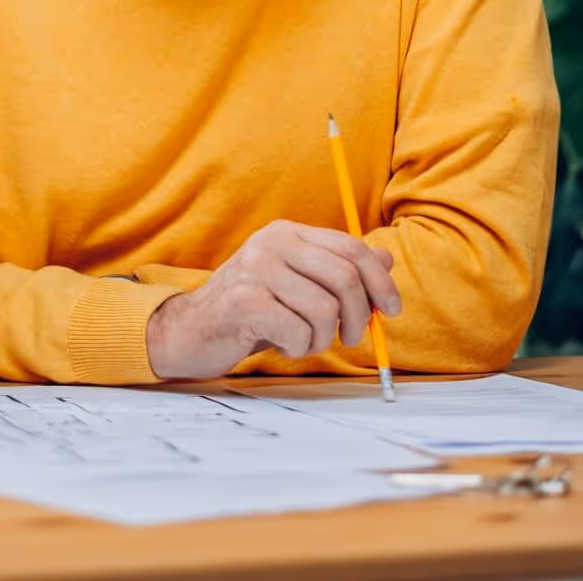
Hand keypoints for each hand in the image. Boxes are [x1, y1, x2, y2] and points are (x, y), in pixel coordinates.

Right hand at [145, 220, 401, 379]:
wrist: (190, 330)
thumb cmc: (250, 310)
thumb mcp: (296, 284)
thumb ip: (336, 270)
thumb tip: (386, 259)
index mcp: (287, 233)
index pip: (351, 247)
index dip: (380, 280)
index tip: (392, 310)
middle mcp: (271, 244)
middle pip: (345, 277)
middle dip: (360, 316)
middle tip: (352, 338)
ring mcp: (255, 270)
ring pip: (325, 310)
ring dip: (324, 338)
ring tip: (305, 341)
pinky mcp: (243, 302)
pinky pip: (298, 332)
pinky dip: (299, 348)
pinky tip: (282, 345)